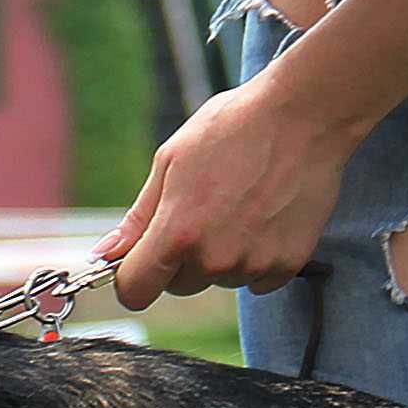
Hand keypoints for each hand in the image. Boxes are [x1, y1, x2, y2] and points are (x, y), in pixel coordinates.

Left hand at [98, 80, 362, 310]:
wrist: (303, 116)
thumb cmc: (232, 128)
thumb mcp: (171, 162)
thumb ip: (138, 218)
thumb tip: (104, 255)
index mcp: (177, 233)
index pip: (136, 290)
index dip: (133, 279)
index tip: (141, 265)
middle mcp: (213, 259)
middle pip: (179, 285)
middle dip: (182, 258)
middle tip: (204, 210)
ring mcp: (252, 265)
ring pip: (220, 279)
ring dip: (222, 255)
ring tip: (241, 205)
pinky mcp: (285, 266)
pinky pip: (256, 279)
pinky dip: (257, 256)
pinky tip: (265, 216)